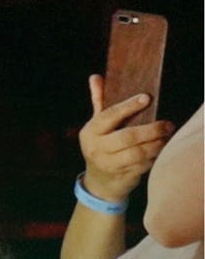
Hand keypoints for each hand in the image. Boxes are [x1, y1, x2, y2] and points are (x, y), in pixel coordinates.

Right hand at [78, 74, 172, 203]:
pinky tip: (161, 150)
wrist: (100, 182)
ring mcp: (109, 164)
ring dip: (156, 144)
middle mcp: (96, 148)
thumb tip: (95, 77)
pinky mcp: (122, 176)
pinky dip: (155, 157)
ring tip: (166, 137)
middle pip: (127, 136)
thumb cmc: (102, 146)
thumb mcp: (97, 125)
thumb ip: (99, 101)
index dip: (128, 106)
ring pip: (138, 153)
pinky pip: (144, 165)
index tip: (146, 97)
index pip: (109, 116)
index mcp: (90, 131)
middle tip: (168, 124)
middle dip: (151, 130)